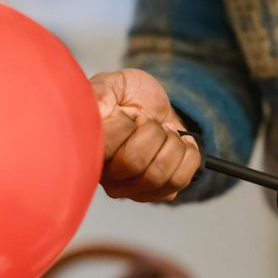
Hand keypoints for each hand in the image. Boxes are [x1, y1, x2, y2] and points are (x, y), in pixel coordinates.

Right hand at [90, 69, 199, 201]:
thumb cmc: (129, 97)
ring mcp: (133, 189)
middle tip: (149, 121)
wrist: (156, 105)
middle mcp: (107, 177)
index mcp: (90, 150)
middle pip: (134, 162)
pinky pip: (178, 181)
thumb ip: (100, 93)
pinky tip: (180, 143)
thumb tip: (98, 110)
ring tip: (166, 132)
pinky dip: (188, 155)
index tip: (126, 112)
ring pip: (158, 175)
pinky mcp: (159, 194)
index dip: (124, 123)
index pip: (105, 147)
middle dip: (151, 130)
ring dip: (171, 143)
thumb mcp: (112, 84)